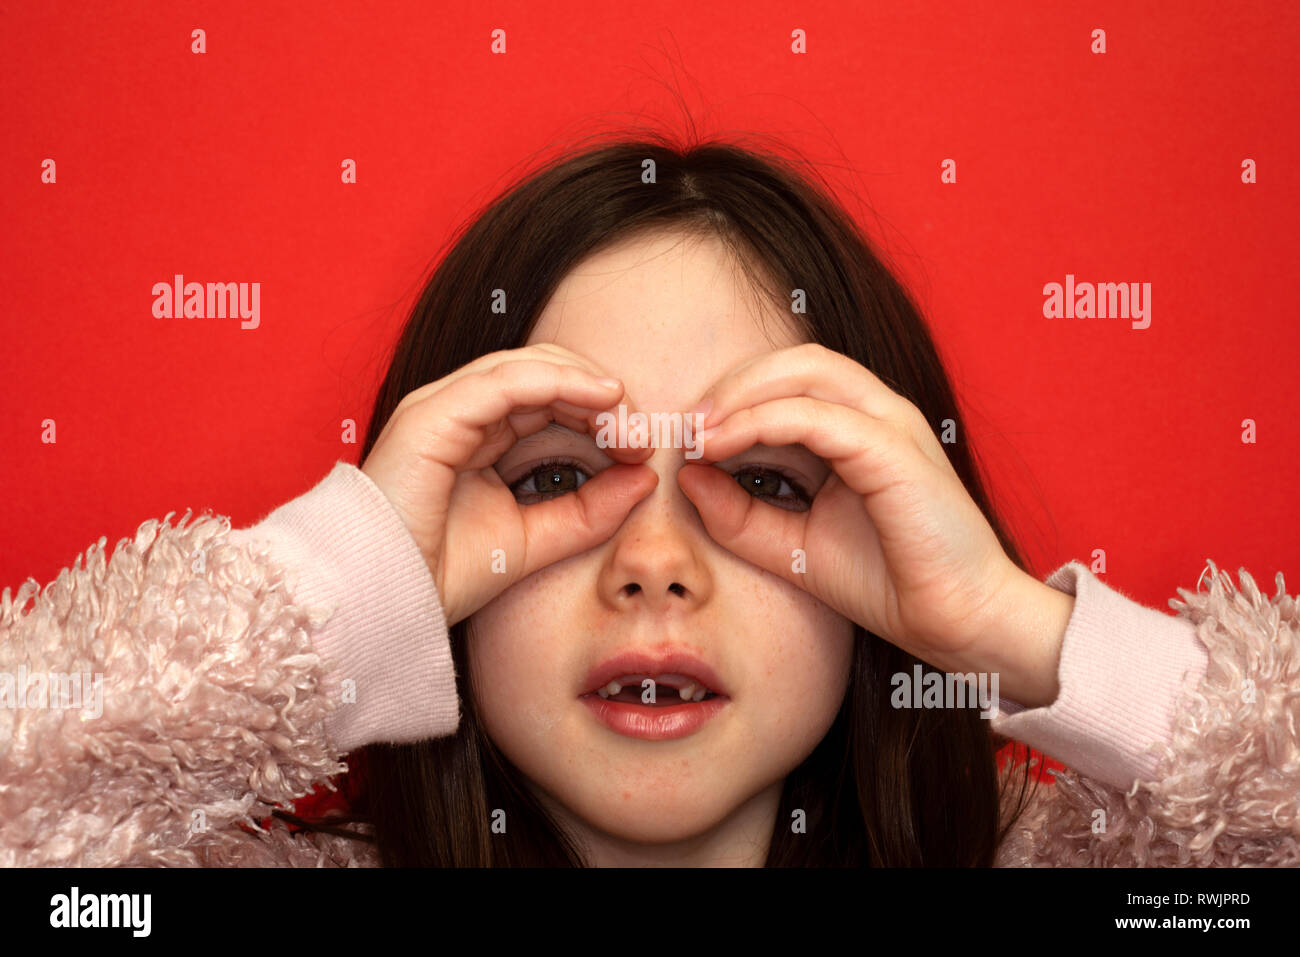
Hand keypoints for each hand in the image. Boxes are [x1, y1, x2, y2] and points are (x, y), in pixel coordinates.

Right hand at [361, 343, 655, 626]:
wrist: (382, 599)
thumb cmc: (441, 573)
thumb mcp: (536, 540)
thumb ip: (590, 512)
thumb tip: (645, 478)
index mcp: (479, 435)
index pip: (551, 400)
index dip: (601, 415)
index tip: (641, 449)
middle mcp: (460, 412)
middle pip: (547, 375)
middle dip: (602, 400)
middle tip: (642, 435)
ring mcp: (443, 407)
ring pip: (531, 368)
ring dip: (588, 388)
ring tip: (627, 417)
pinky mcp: (433, 413)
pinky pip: (507, 380)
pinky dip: (561, 382)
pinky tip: (601, 399)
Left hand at [677, 343, 1071, 706]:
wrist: (957, 623)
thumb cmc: (887, 582)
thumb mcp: (792, 546)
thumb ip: (740, 514)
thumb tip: (688, 475)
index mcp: (859, 428)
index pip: (789, 381)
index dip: (731, 396)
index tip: (684, 434)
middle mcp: (878, 413)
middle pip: (794, 362)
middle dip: (730, 384)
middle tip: (683, 425)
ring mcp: (891, 425)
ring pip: (806, 372)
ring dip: (741, 394)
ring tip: (698, 430)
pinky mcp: (895, 450)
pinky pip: (817, 417)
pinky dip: (762, 421)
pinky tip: (723, 445)